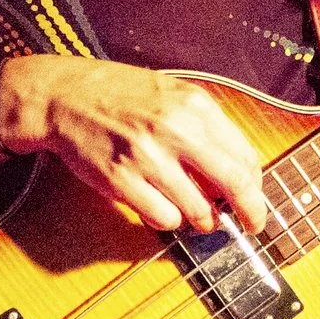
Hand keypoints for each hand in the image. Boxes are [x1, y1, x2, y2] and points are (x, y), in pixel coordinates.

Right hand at [0, 56, 268, 233]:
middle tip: (251, 224)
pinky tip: (160, 206)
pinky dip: (167, 219)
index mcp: (194, 105)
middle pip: (234, 184)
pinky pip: (163, 217)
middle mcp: (175, 129)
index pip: (245, 155)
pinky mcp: (121, 180)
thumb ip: (206, 125)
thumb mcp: (173, 94)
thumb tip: (240, 168)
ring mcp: (147, 157)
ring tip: (195, 213)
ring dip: (202, 219)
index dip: (255, 185)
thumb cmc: (118, 94)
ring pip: (198, 209)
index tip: (254, 197)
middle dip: (250, 212)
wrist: (64, 95)